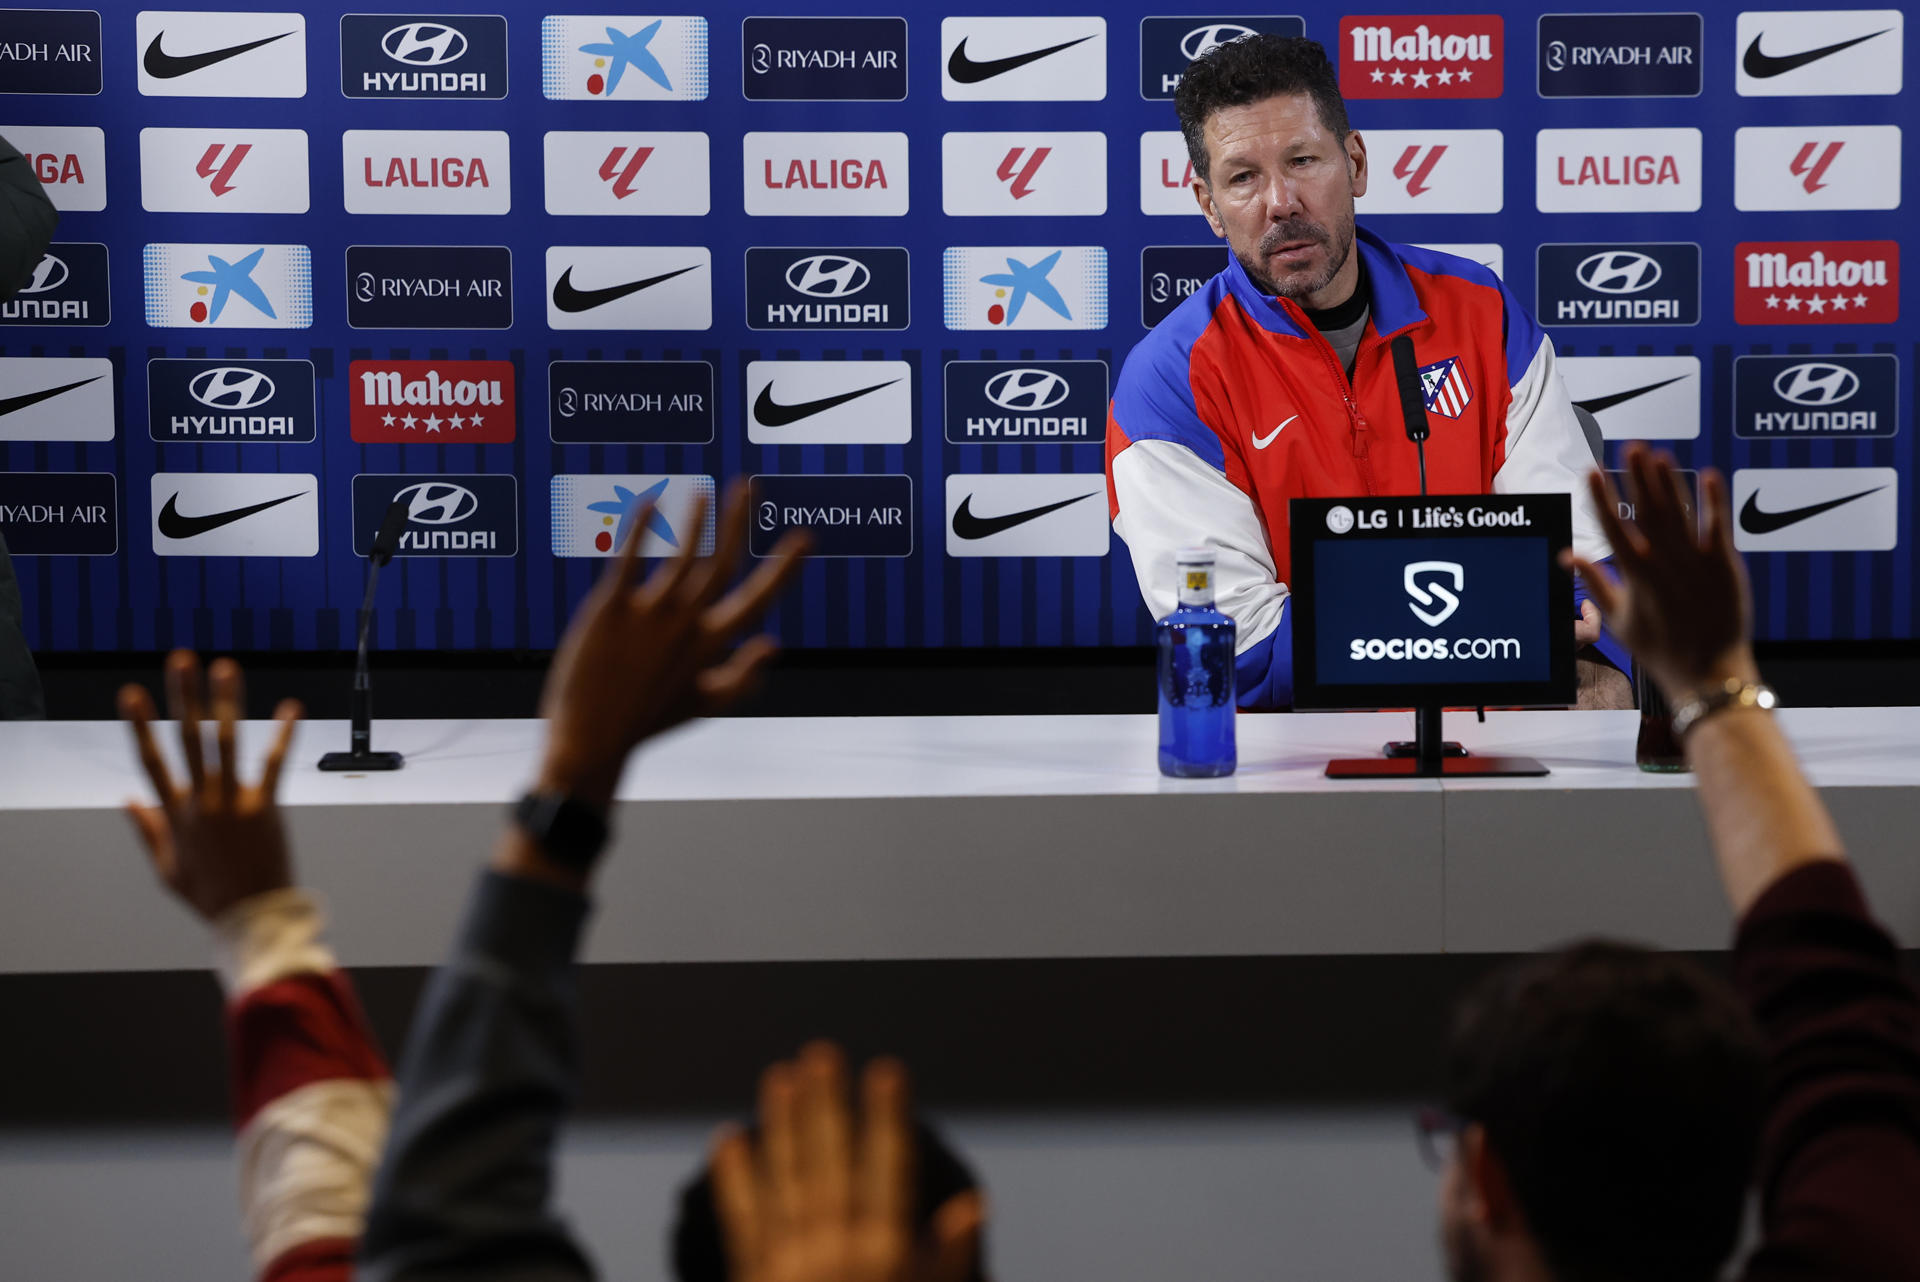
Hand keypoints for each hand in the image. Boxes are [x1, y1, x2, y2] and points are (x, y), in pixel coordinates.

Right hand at [119, 651, 301, 921]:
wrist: (250, 917)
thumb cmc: (210, 895)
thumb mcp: (166, 867)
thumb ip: (146, 831)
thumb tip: (126, 799)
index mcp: (175, 813)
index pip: (151, 760)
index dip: (141, 724)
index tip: (131, 691)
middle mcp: (200, 801)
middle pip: (187, 739)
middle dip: (182, 697)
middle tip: (180, 659)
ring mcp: (231, 802)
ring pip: (225, 743)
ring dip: (225, 702)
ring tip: (224, 666)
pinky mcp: (264, 808)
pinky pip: (274, 764)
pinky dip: (283, 735)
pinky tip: (292, 707)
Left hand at [535, 480, 807, 803]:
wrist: (591, 739)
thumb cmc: (648, 720)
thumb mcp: (704, 704)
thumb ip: (743, 676)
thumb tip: (776, 645)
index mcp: (711, 645)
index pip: (757, 597)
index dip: (784, 567)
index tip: (804, 538)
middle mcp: (685, 624)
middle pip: (721, 562)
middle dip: (738, 521)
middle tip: (749, 485)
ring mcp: (648, 615)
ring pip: (680, 555)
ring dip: (696, 519)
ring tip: (704, 491)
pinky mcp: (610, 610)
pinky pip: (629, 560)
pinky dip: (642, 529)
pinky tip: (649, 502)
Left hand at [713, 1043, 984, 1281]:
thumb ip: (949, 1260)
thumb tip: (973, 1203)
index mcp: (886, 1256)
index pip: (888, 1171)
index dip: (887, 1118)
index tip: (886, 1070)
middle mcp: (836, 1255)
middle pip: (830, 1163)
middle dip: (826, 1104)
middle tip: (821, 1052)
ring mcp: (791, 1267)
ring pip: (784, 1181)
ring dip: (781, 1125)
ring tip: (779, 1076)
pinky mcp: (756, 1281)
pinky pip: (743, 1223)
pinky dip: (735, 1179)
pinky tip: (730, 1138)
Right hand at [1563, 445, 1756, 698]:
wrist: (1705, 670)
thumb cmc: (1660, 649)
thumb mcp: (1617, 619)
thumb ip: (1594, 582)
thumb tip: (1568, 557)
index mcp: (1633, 573)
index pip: (1611, 525)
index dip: (1601, 495)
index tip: (1592, 471)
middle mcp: (1662, 561)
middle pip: (1646, 508)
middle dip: (1637, 476)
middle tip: (1631, 448)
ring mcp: (1694, 561)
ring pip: (1678, 511)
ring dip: (1668, 481)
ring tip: (1660, 455)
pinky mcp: (1723, 565)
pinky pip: (1717, 526)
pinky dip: (1713, 501)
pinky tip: (1709, 476)